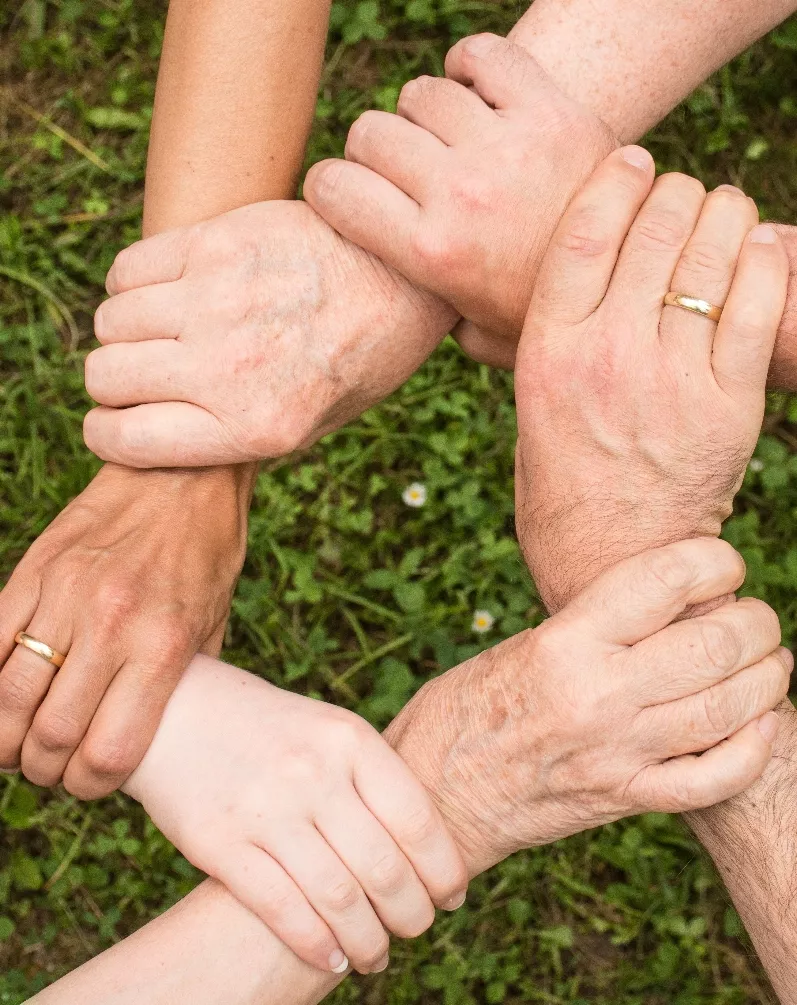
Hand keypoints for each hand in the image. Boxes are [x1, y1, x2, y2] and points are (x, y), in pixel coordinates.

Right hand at [0, 463, 249, 797]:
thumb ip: (182, 681)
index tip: (88, 782)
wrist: (181, 476)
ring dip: (5, 737)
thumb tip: (156, 736)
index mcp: (164, 647)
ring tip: (18, 742)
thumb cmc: (205, 554)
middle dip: (44, 768)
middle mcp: (113, 626)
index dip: (90, 785)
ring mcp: (66, 596)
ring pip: (9, 698)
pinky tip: (1, 698)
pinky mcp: (34, 570)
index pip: (110, 752)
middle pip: (52, 735)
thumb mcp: (213, 623)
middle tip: (50, 766)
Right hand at [82, 201, 456, 467]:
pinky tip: (168, 288)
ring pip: (110, 322)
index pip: (124, 440)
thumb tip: (156, 434)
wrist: (406, 276)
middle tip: (145, 374)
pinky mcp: (217, 243)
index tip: (114, 422)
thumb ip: (235, 436)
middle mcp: (229, 368)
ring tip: (163, 329)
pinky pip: (128, 268)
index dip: (107, 434)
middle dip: (114, 382)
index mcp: (256, 428)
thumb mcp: (314, 425)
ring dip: (125, 331)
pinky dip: (132, 283)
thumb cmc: (361, 358)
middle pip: (105, 377)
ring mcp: (219, 301)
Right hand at [124, 657, 467, 975]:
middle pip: (384, 867)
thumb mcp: (328, 729)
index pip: (417, 819)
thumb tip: (428, 849)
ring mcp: (265, 809)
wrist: (177, 710)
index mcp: (348, 739)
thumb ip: (372, 778)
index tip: (452, 896)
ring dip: (368, 941)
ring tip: (377, 956)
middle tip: (417, 929)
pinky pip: (282, 909)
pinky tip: (332, 959)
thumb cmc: (269, 727)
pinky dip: (316, 945)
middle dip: (412, 914)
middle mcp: (312, 772)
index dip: (443, 869)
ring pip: (338, 899)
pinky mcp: (220, 843)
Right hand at [304, 33, 615, 367]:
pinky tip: (476, 95)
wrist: (635, 278)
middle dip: (373, 152)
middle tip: (402, 173)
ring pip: (420, 93)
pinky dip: (469, 66)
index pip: (333, 188)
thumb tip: (389, 303)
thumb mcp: (477, 337)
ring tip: (447, 142)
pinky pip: (482, 55)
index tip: (345, 195)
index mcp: (432, 254)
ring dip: (424, 115)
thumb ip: (426, 318)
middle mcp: (461, 194)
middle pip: (370, 132)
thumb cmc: (544, 313)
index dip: (329, 188)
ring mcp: (506, 146)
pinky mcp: (550, 110)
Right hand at [385, 539, 789, 875]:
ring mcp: (616, 753)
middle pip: (714, 644)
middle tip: (756, 618)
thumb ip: (592, 628)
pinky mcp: (624, 799)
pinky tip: (762, 724)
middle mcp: (596, 695)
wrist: (435, 796)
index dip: (714, 561)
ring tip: (771, 662)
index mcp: (563, 643)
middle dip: (756, 623)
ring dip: (767, 678)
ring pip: (728, 708)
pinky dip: (753, 749)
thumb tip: (667, 605)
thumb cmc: (465, 709)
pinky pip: (713, 779)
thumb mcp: (520, 645)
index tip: (724, 564)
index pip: (664, 581)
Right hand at [513, 147, 789, 612]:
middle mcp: (608, 357)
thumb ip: (547, 335)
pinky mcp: (728, 406)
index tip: (635, 160)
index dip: (617, 180)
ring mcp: (671, 380)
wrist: (612, 560)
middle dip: (677, 193)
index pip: (586, 233)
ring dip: (726, 214)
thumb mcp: (528, 404)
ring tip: (724, 212)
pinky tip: (760, 246)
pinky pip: (758, 305)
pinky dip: (765, 261)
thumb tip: (572, 265)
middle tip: (683, 195)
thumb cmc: (562, 481)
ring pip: (712, 255)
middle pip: (655, 229)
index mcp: (548, 352)